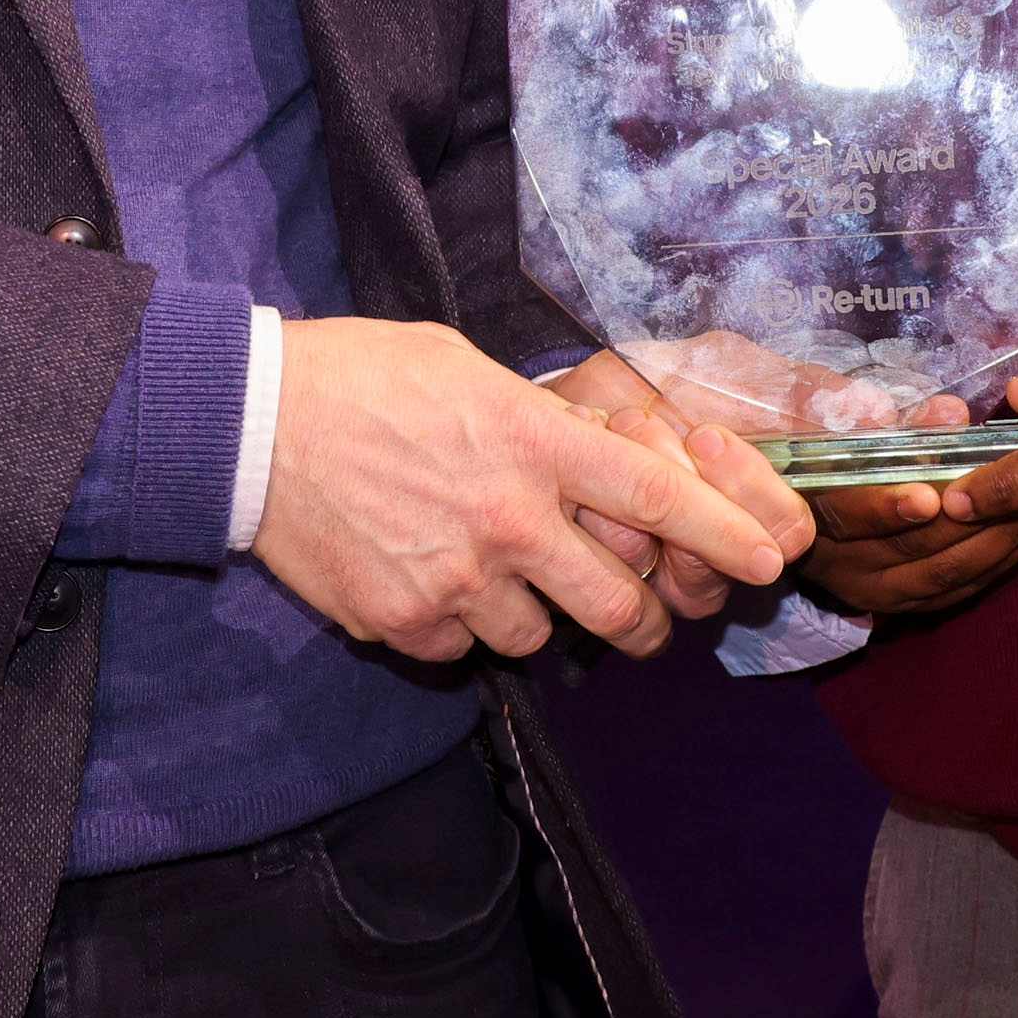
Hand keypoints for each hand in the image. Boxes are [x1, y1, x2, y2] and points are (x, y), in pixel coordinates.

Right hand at [252, 317, 802, 662]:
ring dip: (534, 616)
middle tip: (637, 610)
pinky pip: (462, 649)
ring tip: (491, 569)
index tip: (768, 557)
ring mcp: (456, 580)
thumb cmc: (362, 374)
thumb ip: (537, 423)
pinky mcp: (404, 623)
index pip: (654, 496)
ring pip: (541, 638)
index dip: (722, 531)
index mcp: (531, 441)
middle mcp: (508, 518)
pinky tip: (424, 575)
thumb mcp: (467, 369)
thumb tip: (586, 459)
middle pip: (617, 603)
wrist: (250, 423)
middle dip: (641, 617)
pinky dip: (457, 625)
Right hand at [789, 398, 1017, 622]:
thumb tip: (951, 412)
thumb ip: (890, 420)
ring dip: (1001, 538)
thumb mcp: (840, 426)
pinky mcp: (914, 604)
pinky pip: (965, 586)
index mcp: (812, 518)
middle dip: (973, 519)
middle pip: (912, 552)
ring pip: (947, 574)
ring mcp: (882, 593)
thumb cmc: (827, 451)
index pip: (843, 518)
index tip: (928, 497)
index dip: (884, 509)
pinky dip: (1004, 558)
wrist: (808, 516)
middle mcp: (845, 568)